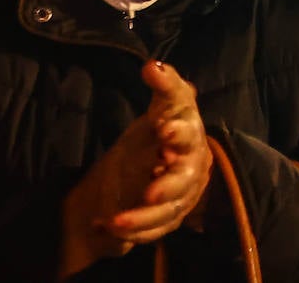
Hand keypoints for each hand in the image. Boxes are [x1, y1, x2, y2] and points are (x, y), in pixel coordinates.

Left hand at [59, 62, 212, 276]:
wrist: (134, 175)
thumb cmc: (151, 137)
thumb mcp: (157, 109)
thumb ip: (164, 86)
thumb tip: (153, 66)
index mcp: (188, 137)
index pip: (189, 132)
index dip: (179, 132)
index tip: (163, 130)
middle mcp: (190, 169)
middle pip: (185, 180)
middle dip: (169, 185)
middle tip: (150, 190)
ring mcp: (180, 198)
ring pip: (167, 211)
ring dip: (143, 217)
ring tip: (116, 220)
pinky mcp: (167, 221)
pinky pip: (153, 231)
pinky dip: (132, 232)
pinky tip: (108, 227)